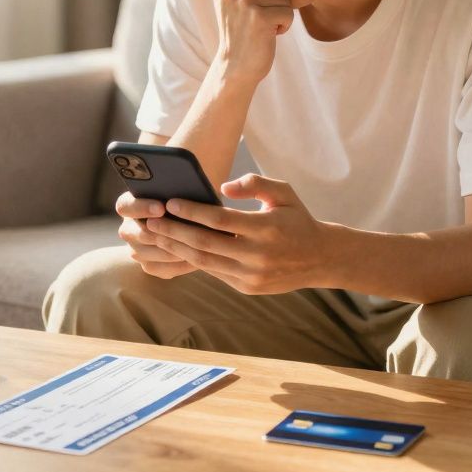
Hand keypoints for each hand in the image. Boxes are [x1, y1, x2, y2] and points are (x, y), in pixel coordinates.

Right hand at [114, 192, 196, 278]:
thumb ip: (176, 188)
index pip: (125, 206)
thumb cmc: (186, 198)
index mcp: (129, 205)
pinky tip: (196, 259)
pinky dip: (176, 265)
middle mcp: (128, 228)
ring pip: (146, 254)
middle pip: (135, 233)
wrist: (192, 220)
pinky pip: (159, 269)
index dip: (141, 207)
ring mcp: (136, 249)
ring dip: (170, 250)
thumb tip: (185, 186)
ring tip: (195, 247)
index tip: (162, 207)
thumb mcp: (180, 189)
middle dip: (160, 232)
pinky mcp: (149, 265)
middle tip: (182, 231)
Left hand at [144, 174, 336, 294]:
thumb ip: (254, 183)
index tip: (170, 202)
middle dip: (174, 231)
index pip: (220, 220)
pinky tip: (177, 247)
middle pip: (205, 243)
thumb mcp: (283, 192)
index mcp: (266, 228)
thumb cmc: (296, 218)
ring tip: (157, 234)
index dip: (192, 212)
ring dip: (177, 248)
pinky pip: (214, 272)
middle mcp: (258, 255)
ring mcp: (251, 275)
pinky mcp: (247, 287)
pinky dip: (193, 259)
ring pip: (205, 261)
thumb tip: (223, 187)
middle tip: (151, 220)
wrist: (320, 258)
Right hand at [211, 0, 294, 85]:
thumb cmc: (244, 31)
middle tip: (255, 21)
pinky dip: (284, 26)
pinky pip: (288, 12)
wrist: (236, 67)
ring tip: (260, 28)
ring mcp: (243, 1)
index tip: (249, 9)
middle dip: (272, 3)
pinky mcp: (258, 16)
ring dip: (279, 16)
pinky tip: (267, 35)